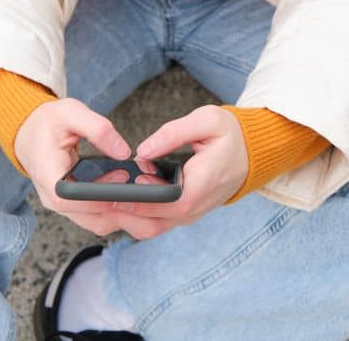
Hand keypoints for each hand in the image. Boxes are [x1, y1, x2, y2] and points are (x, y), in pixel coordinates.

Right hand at [14, 97, 159, 240]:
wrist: (29, 133)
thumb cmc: (48, 122)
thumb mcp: (70, 112)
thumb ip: (98, 129)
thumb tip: (124, 152)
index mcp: (48, 176)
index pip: (72, 200)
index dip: (99, 199)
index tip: (125, 187)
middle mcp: (54, 199)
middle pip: (92, 219)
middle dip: (126, 214)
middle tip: (156, 201)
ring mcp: (65, 206)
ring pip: (99, 223)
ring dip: (127, 217)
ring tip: (156, 202)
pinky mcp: (76, 207)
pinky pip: (100, 217)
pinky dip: (121, 213)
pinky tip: (143, 201)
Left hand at [108, 105, 250, 239]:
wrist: (252, 153)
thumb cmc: (231, 135)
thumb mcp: (207, 121)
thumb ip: (173, 134)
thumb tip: (142, 151)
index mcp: (202, 184)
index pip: (166, 203)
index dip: (140, 200)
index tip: (116, 188)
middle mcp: (195, 206)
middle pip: (153, 222)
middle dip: (122, 213)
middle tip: (96, 197)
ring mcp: (190, 213)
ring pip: (152, 228)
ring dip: (126, 218)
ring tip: (100, 200)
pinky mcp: (184, 213)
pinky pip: (156, 223)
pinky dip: (135, 216)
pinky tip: (117, 201)